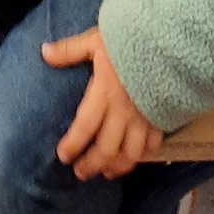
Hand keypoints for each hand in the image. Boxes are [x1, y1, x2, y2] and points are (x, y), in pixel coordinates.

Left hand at [42, 26, 162, 180]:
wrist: (168, 41)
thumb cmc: (128, 39)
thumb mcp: (96, 40)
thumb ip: (70, 50)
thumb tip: (44, 52)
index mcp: (104, 93)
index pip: (84, 127)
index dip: (73, 145)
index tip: (63, 157)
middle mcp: (123, 112)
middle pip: (106, 149)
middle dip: (92, 164)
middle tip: (81, 174)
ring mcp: (144, 118)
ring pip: (130, 154)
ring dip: (117, 167)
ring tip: (107, 173)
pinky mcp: (162, 117)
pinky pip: (153, 145)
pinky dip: (143, 156)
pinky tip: (135, 157)